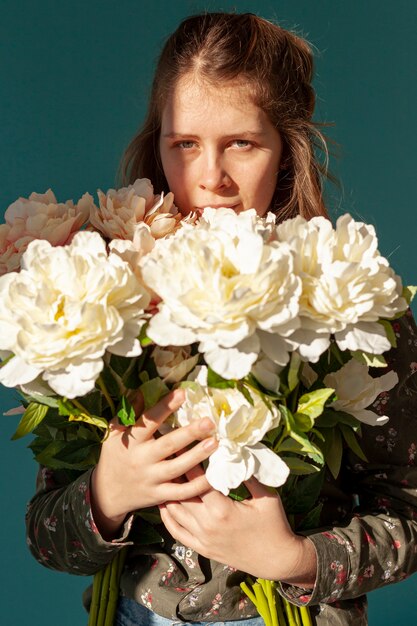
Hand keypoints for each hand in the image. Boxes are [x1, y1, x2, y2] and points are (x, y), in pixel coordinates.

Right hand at [90, 389, 217, 538]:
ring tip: (215, 442)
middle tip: (209, 422)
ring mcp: (151, 479)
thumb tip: (142, 391)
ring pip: (177, 468)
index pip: (148, 422)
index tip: (182, 393)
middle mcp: (141, 460)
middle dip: (190, 433)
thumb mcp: (113, 433)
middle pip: (168, 445)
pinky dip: (197, 486)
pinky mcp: (159, 495)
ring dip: (198, 456)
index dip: (165, 407)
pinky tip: (212, 476)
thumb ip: (128, 413)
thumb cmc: (114, 456)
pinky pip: (180, 492)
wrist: (106, 493)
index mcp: (131, 442)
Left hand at [159, 467, 316, 585]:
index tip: (183, 444)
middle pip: (181, 493)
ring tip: (163, 474)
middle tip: (168, 455)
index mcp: (222, 510)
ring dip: (167, 492)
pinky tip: (164, 504)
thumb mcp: (266, 496)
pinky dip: (167, 517)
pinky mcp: (201, 548)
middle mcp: (206, 525)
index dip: (189, 461)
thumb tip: (237, 452)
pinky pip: (176, 532)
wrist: (276, 561)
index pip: (197, 480)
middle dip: (174, 472)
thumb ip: (249, 474)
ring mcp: (202, 539)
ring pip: (174, 512)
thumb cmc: (274, 525)